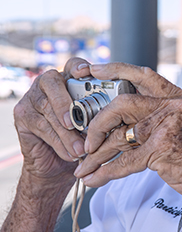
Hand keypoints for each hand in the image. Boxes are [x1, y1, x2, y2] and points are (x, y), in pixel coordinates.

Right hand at [13, 57, 91, 182]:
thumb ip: (98, 114)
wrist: (57, 166)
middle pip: (53, 83)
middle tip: (75, 123)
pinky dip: (58, 142)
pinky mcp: (22, 115)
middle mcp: (48, 84)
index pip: (72, 65)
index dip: (78, 66)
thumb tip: (110, 115)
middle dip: (65, 103)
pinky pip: (40, 126)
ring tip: (81, 149)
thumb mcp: (93, 124)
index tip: (85, 71)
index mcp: (69, 80)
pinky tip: (70, 153)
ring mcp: (32, 98)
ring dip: (66, 133)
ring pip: (48, 110)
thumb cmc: (80, 140)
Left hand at [74, 63, 181, 207]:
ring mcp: (168, 126)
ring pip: (119, 134)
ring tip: (84, 165)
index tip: (92, 70)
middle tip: (87, 139)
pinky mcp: (164, 150)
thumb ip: (166, 119)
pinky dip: (105, 172)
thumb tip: (132, 127)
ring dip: (96, 153)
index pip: (142, 75)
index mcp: (179, 98)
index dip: (113, 69)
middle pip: (122, 103)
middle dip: (97, 122)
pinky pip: (125, 161)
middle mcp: (173, 107)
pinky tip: (95, 179)